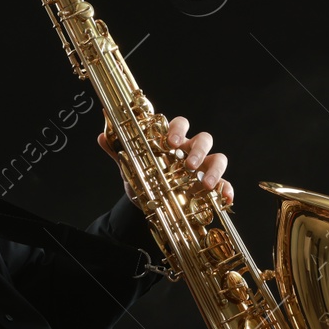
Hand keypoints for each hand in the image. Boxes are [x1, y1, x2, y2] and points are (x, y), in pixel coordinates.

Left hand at [96, 115, 235, 204]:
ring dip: (214, 170)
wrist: (148, 203)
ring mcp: (203, 168)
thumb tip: (102, 136)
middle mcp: (191, 150)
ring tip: (205, 185)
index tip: (169, 141)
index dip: (177, 129)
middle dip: (198, 150)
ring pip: (218, 158)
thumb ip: (119, 151)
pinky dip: (227, 189)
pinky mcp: (212, 186)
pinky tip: (225, 198)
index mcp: (173, 141)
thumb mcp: (131, 165)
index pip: (180, 124)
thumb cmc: (145, 177)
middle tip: (188, 165)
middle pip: (204, 139)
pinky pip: (225, 184)